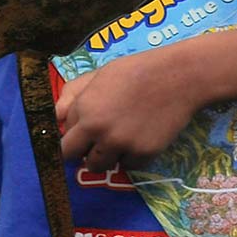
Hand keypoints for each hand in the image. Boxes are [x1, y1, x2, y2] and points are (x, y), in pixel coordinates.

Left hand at [57, 48, 197, 172]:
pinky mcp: (144, 153)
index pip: (63, 138)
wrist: (181, 76)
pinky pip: (129, 165)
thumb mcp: (99, 75)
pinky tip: (141, 137)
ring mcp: (123, 144)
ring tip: (120, 139)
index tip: (81, 134)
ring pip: (100, 166)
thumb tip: (55, 118)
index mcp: (85, 111)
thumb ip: (72, 95)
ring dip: (106, 156)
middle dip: (81, 152)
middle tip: (94, 144)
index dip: (73, 135)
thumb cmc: (138, 70)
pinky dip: (132, 155)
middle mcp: (100, 132)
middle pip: (74, 158)